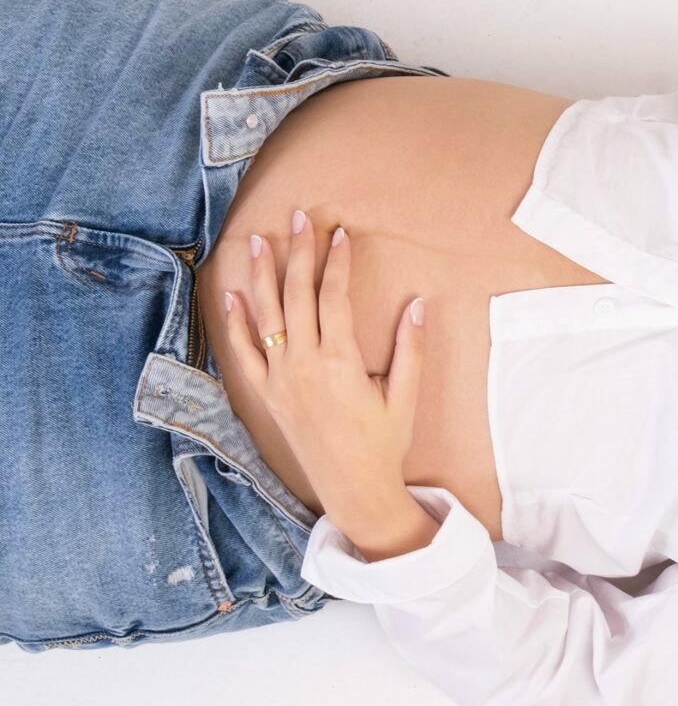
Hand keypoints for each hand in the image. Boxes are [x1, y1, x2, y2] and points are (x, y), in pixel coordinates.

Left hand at [219, 210, 424, 521]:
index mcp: (339, 360)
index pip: (334, 296)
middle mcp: (303, 363)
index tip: (340, 233)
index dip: (337, 262)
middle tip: (299, 218)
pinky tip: (232, 295)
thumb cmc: (384, 442)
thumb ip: (410, 348)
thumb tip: (417, 304)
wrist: (352, 487)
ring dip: (261, 275)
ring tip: (257, 240)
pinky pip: (244, 352)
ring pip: (265, 315)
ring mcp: (280, 378)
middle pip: (297, 295)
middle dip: (299, 253)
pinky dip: (236, 322)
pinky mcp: (268, 394)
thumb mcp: (406, 395)